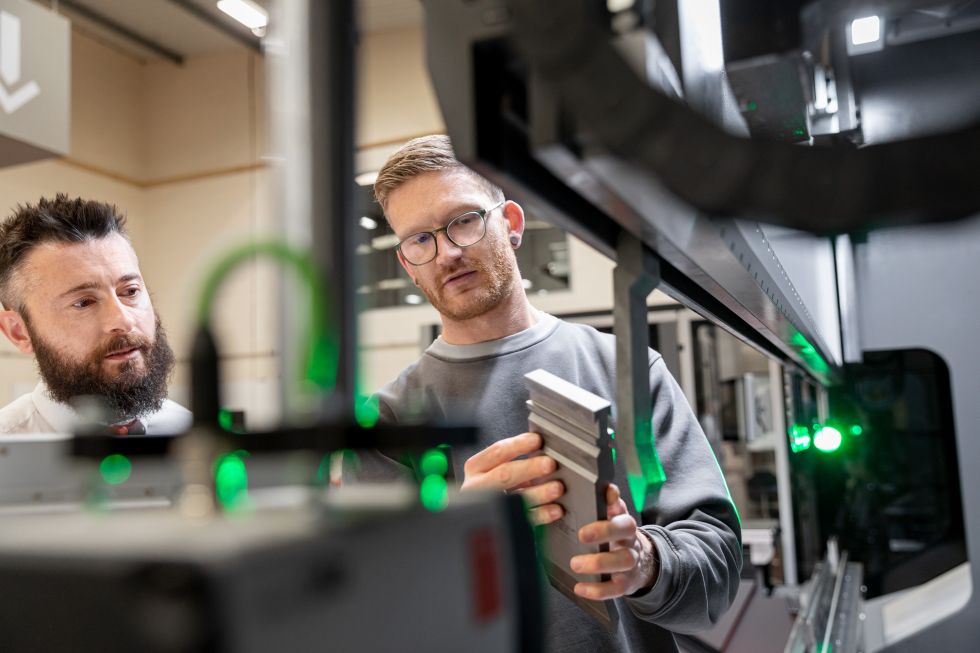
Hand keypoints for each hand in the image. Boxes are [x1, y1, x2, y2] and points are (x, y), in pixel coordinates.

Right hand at [461, 432, 564, 525]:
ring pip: (515, 499)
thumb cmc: (494, 488)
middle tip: (549, 464)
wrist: (478, 525)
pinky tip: (554, 509)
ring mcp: (490, 507)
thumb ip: (514, 460)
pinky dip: (542, 514)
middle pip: (504, 474)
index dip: (519, 444)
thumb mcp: (495, 470)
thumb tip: (543, 452)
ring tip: (557, 488)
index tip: (537, 440)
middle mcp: (479, 487)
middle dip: (529, 468)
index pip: (498, 452)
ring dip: (539, 492)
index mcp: (477, 468)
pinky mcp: (503, 524)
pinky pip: (524, 520)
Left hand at [570, 483, 658, 599]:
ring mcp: (631, 563)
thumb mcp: (615, 520)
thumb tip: (608, 488)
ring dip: (598, 563)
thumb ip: (610, 506)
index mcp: (625, 524)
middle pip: (626, 532)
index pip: (623, 509)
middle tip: (582, 534)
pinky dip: (597, 590)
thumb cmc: (618, 539)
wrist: (642, 564)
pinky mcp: (626, 583)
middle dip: (604, 531)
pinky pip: (615, 588)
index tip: (604, 498)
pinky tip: (580, 588)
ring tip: (576, 563)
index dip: (614, 504)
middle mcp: (631, 541)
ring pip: (622, 561)